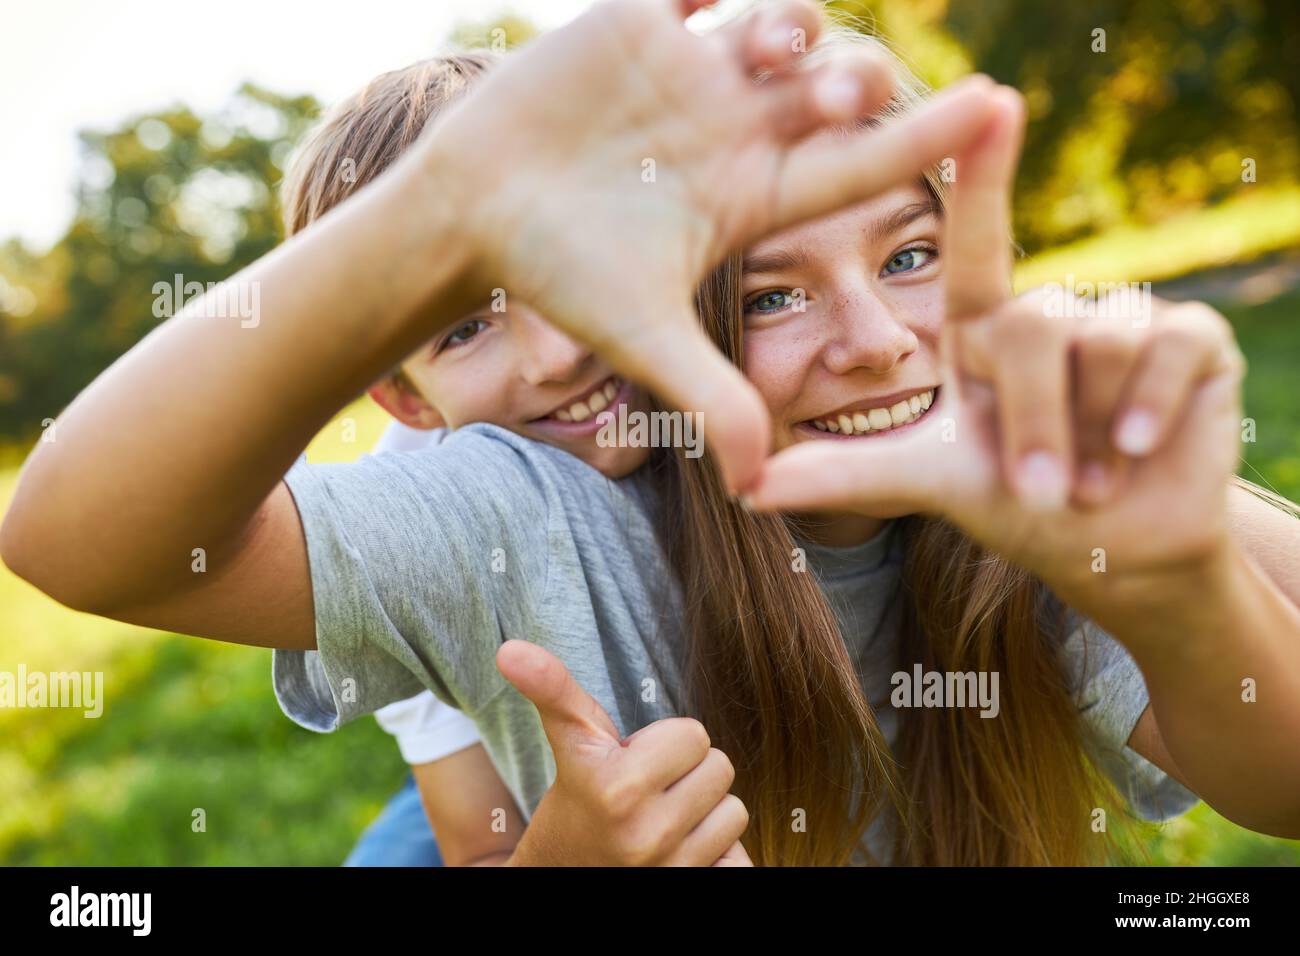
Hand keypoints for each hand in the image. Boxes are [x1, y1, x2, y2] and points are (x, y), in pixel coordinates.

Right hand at [415, 0, 1000, 491]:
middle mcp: (738, 130)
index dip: (927, 137)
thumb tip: (758, 492)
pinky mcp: (639, 23)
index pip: (860, 164)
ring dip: (793, 23)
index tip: (997, 104)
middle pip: (830, 90)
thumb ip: (710, 400)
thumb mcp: (643, 335)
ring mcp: (693, 73)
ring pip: (779, 24)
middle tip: (839, 91)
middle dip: (851, 83)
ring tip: (767, 48)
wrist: (472, 216)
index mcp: (755, 196)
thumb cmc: (556, 274)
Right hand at [496, 639, 750, 865]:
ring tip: (666, 819)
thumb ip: (550, 688)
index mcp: (617, 785)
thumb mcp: (569, 743)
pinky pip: (740, 856)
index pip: (693, 734)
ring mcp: (672, 868)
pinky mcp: (692, 886)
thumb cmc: (574, 802)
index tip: (635, 763)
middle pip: (720, 768)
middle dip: (688, 774)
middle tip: (651, 791)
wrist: (560, 879)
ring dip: (706, 812)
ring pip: (733, 811)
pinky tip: (686, 850)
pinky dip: (721, 851)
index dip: (665, 743)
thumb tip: (510, 649)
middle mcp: (646, 832)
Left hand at [745, 89, 1245, 616]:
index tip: (991, 104)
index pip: (976, 246)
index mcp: (981, 329)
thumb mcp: (928, 482)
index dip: (982, 177)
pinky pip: (1170, 345)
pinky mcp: (1191, 339)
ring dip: (1088, 432)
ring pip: (1099, 342)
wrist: (1112, 549)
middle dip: (1031, 423)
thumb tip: (746, 484)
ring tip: (1090, 479)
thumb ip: (844, 474)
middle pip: (1029, 327)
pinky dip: (1150, 408)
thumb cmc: (1015, 506)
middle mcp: (1047, 311)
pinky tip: (1142, 448)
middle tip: (1038, 491)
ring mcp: (1121, 320)